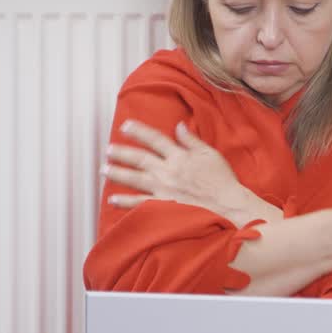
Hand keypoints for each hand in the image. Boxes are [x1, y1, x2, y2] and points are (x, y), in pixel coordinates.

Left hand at [103, 119, 278, 226]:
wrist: (227, 206)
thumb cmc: (221, 180)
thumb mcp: (210, 154)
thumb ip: (191, 140)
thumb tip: (178, 125)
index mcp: (179, 156)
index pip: (155, 139)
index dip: (138, 131)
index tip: (125, 125)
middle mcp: (167, 171)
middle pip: (139, 159)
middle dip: (122, 152)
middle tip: (108, 149)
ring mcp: (163, 190)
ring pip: (134, 179)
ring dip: (117, 173)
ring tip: (104, 169)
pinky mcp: (163, 207)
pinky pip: (139, 204)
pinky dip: (125, 202)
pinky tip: (112, 199)